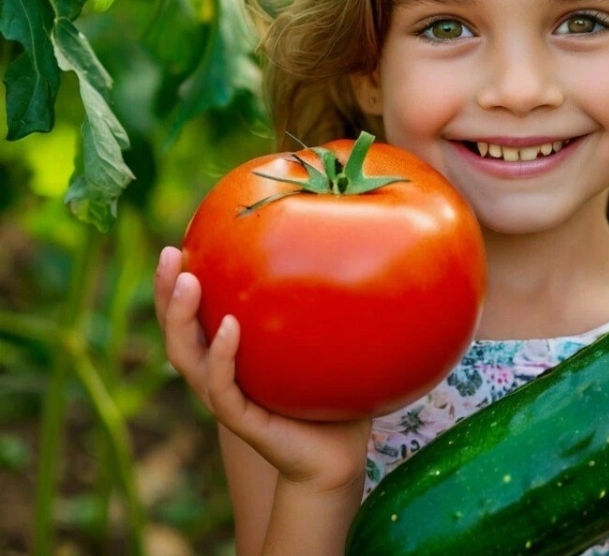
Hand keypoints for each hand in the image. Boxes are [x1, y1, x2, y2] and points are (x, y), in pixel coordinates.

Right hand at [153, 246, 371, 492]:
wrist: (336, 457)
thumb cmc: (331, 397)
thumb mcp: (320, 344)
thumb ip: (321, 305)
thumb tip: (348, 247)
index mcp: (230, 357)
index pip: (192, 317)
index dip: (176, 286)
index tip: (176, 244)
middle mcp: (219, 375)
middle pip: (177, 333)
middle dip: (166, 294)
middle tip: (168, 255)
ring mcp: (227, 398)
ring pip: (188, 358)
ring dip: (183, 318)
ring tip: (189, 281)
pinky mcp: (242, 421)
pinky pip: (223, 387)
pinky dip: (222, 356)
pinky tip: (228, 328)